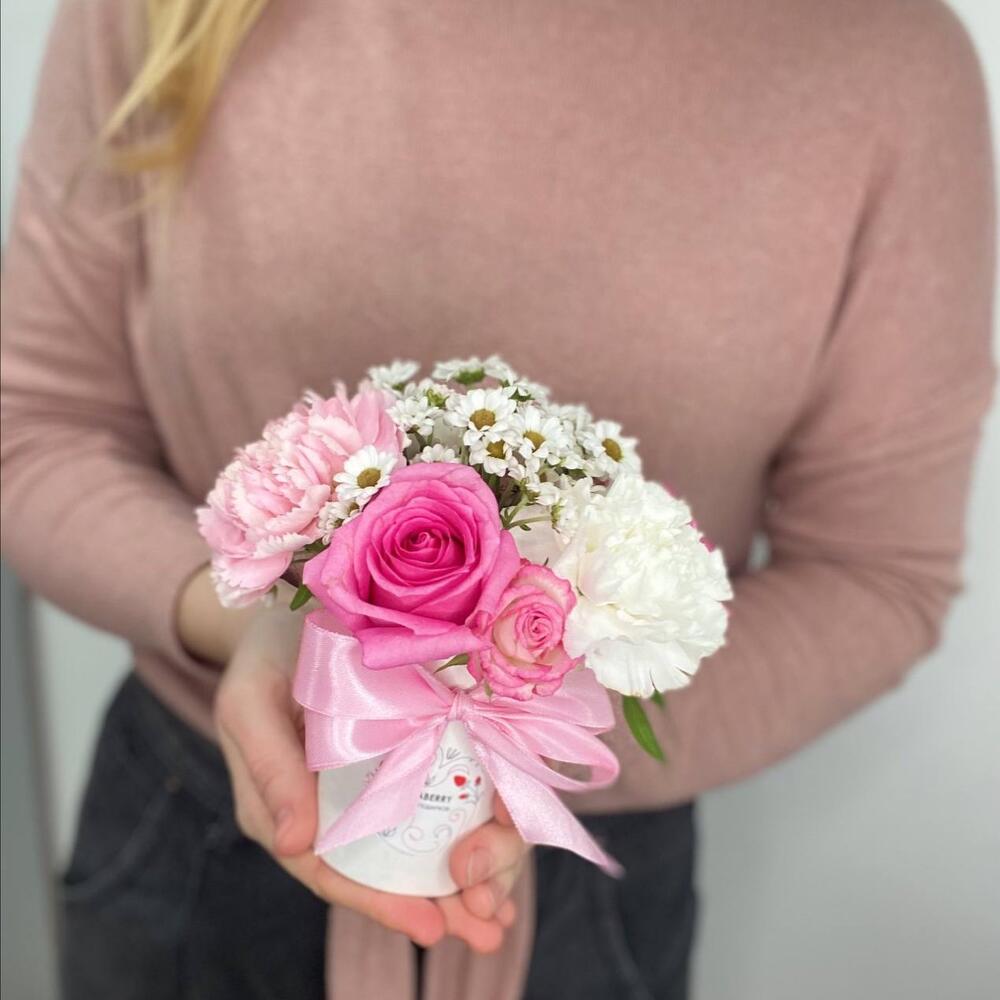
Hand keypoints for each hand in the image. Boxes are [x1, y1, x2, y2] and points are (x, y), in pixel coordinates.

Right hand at [185, 568, 527, 950]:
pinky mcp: (403, 751)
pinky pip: (436, 794)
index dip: (380, 902)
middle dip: (437, 902)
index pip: (332, 870)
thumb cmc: (265, 657)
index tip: (431, 923)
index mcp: (288, 807)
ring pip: (416, 842)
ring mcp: (371, 783)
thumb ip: (269, 768)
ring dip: (461, 877)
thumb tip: (294, 843)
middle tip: (490, 927)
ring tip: (504, 908)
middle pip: (384, 870)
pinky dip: (468, 821)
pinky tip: (504, 834)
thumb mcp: (251, 702)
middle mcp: (333, 807)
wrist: (294, 610)